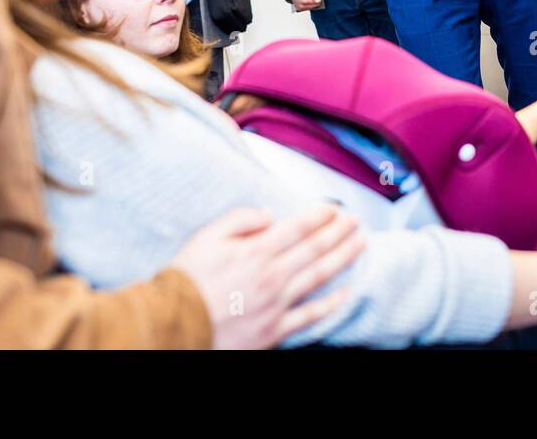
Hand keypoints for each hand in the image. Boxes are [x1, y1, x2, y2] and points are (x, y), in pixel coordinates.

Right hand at [171, 205, 364, 348]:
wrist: (175, 325)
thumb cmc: (187, 281)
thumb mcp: (205, 237)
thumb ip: (239, 220)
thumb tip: (268, 214)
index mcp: (255, 251)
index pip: (298, 227)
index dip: (320, 215)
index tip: (336, 208)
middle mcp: (271, 275)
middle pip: (315, 248)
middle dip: (339, 232)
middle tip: (356, 221)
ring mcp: (276, 304)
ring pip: (319, 276)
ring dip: (343, 258)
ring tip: (361, 244)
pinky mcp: (275, 329)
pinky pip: (310, 315)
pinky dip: (331, 304)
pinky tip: (346, 292)